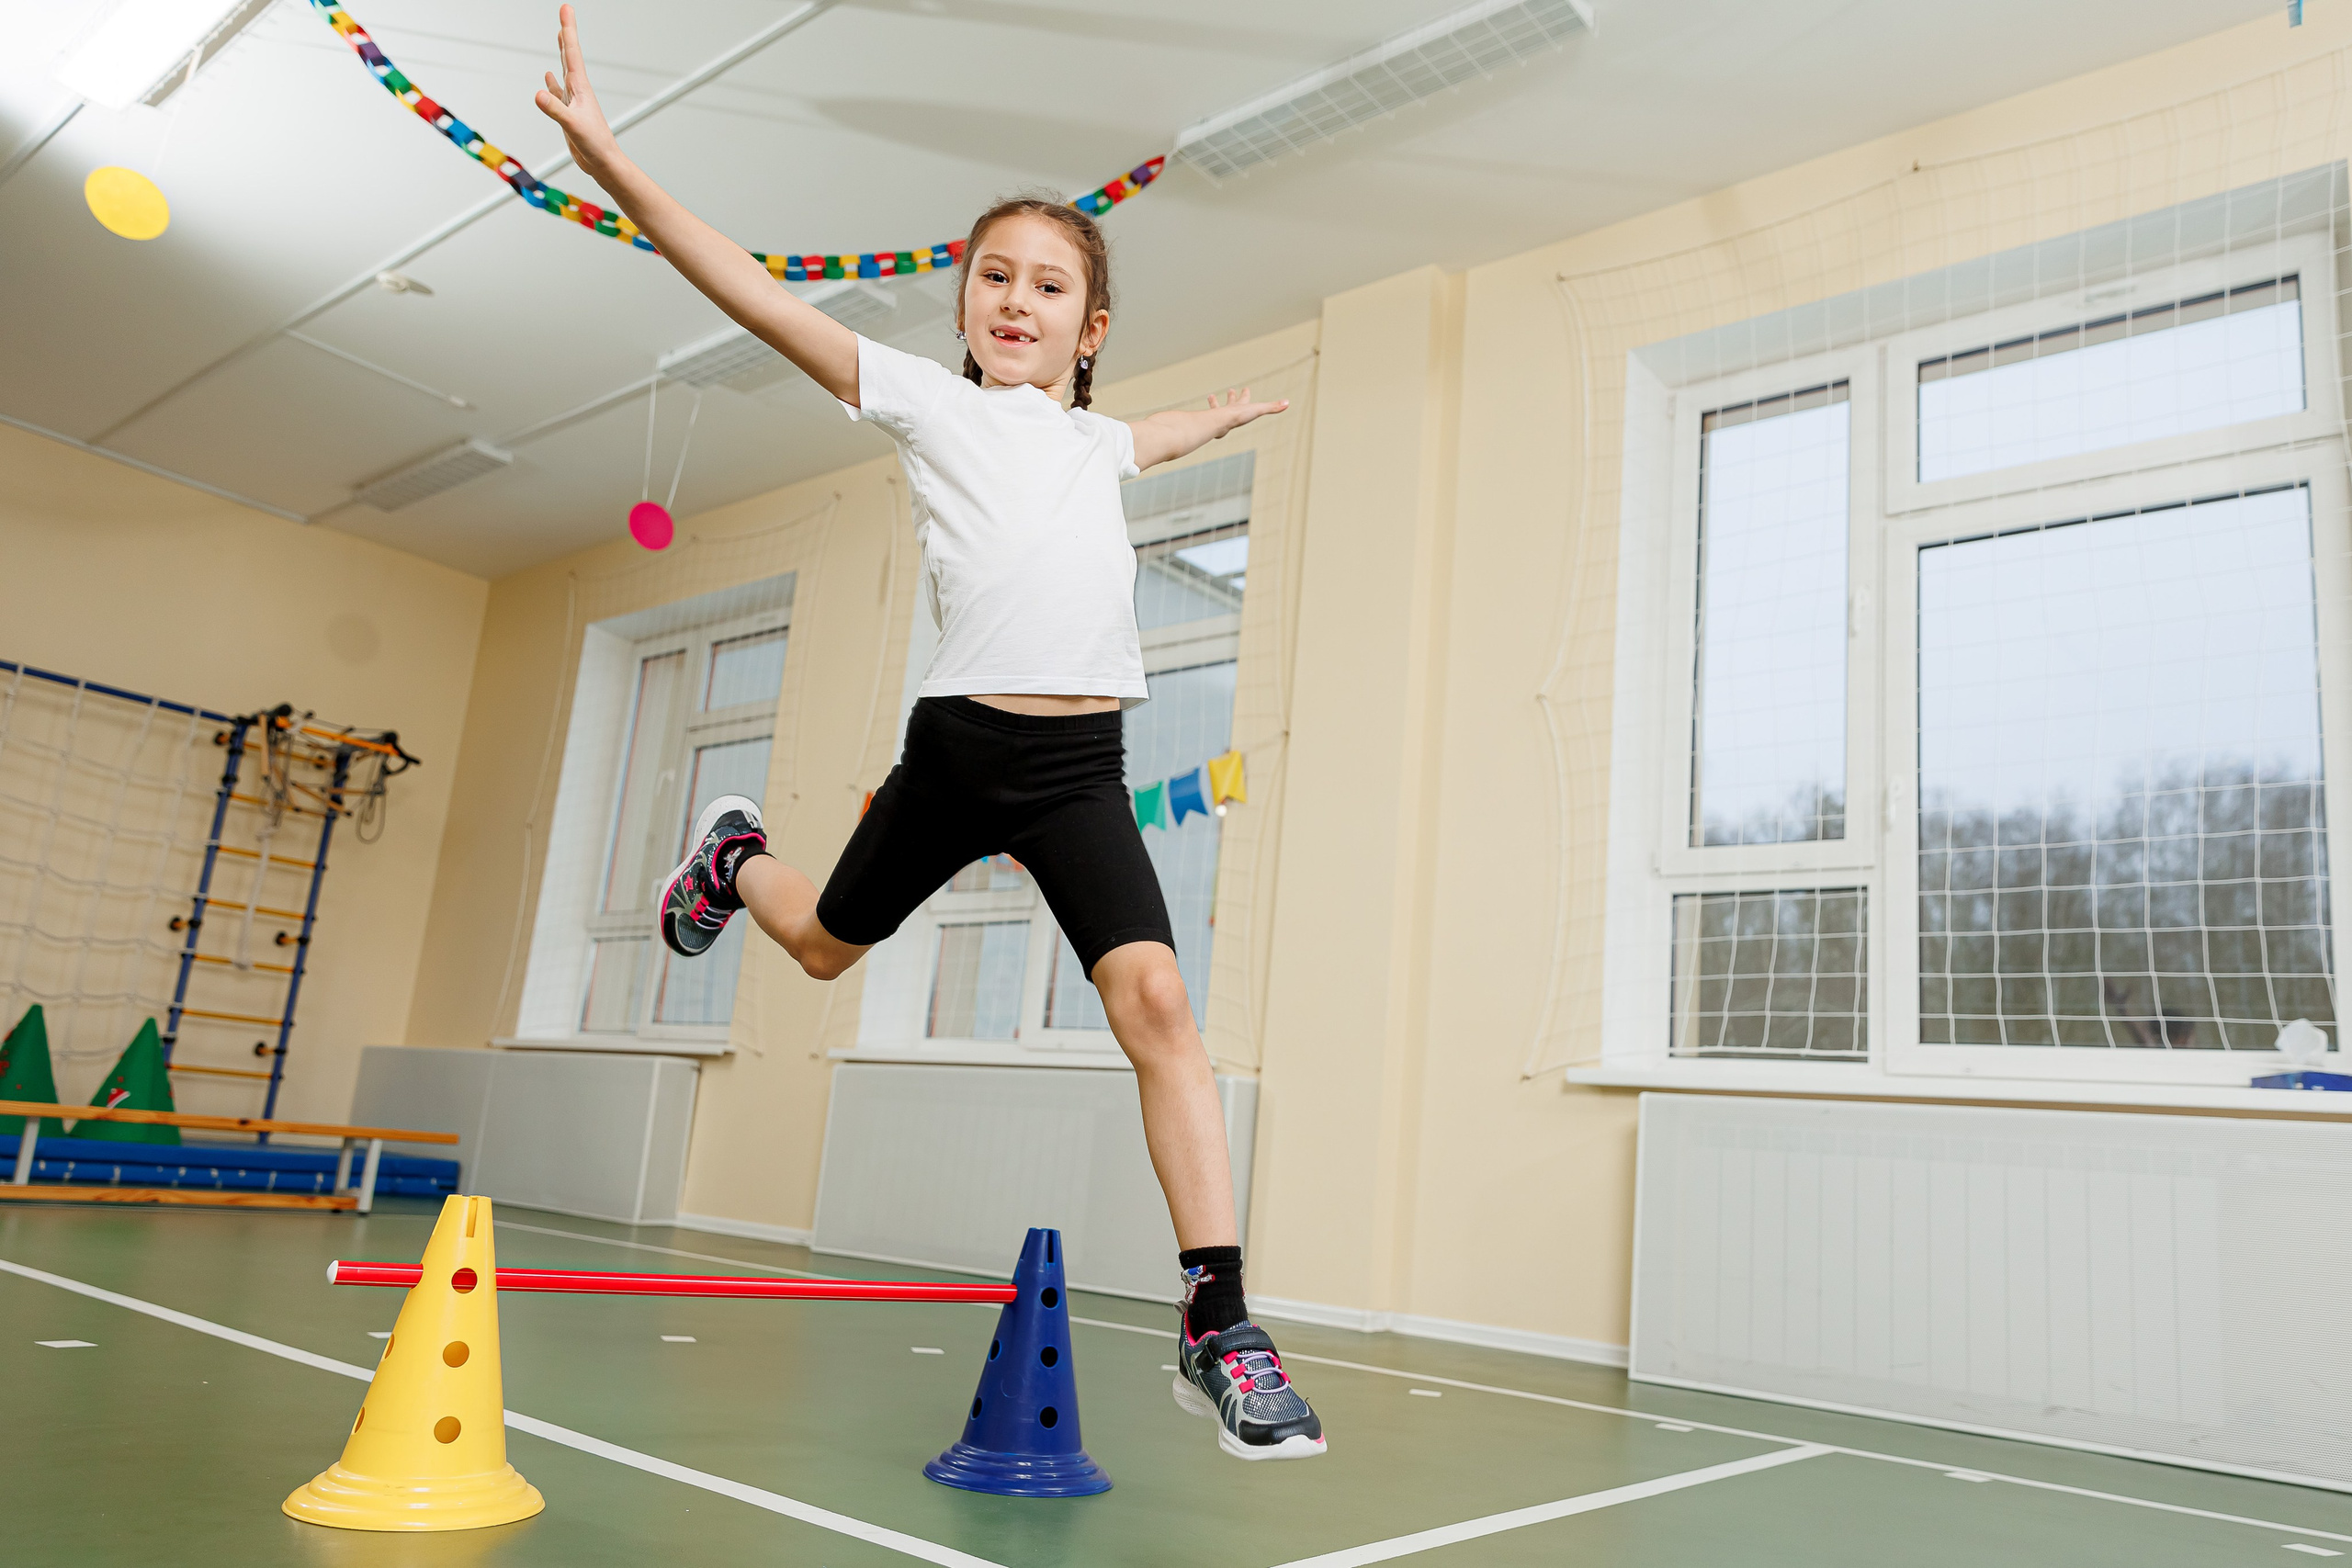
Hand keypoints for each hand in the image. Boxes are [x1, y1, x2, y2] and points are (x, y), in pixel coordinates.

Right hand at [534, 4, 620, 177]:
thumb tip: (539, 93)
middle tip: (565, 13)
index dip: (568, 29)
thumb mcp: (573, 125)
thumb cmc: (595, 145)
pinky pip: (557, 93)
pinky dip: (552, 84)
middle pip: (569, 55)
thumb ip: (555, 110)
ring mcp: (572, 101)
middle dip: (566, 33)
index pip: (572, 52)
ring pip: (564, 70)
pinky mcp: (568, 114)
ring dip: (561, 52)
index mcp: (580, 88)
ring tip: (560, 36)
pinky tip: (549, 78)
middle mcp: (577, 90)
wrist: (603, 164)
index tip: (566, 9)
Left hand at [1208, 387, 1288, 437]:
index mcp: (1240, 406)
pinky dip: (1210, 421)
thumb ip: (1272, 407)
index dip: (1246, 394)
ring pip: (1217, 408)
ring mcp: (1220, 416)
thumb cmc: (1238, 416)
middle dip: (1232, 396)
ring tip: (1210, 397)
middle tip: (1230, 390)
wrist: (1219, 422)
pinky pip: (1211, 423)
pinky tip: (1208, 424)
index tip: (1245, 388)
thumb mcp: (1257, 410)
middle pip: (1231, 401)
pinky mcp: (1214, 426)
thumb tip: (1288, 403)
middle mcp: (1230, 410)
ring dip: (1214, 403)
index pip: (1245, 398)